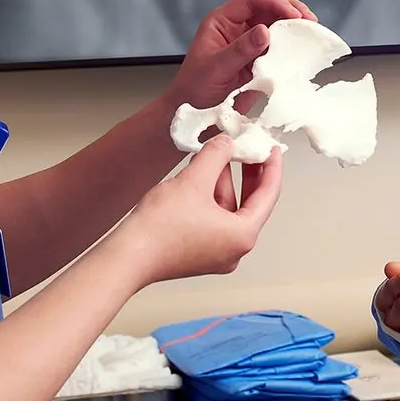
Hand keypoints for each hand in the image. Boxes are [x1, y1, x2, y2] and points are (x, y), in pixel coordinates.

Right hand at [121, 136, 282, 282]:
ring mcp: (217, 254)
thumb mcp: (194, 179)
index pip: (268, 195)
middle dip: (246, 173)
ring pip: (228, 209)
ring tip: (213, 156)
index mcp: (242, 235)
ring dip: (223, 182)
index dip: (271, 167)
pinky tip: (199, 177)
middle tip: (247, 149)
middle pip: (250, 203)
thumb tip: (226, 143)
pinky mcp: (199, 253)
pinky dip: (210, 197)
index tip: (272, 149)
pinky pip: (213, 219)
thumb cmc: (159, 228)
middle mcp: (235, 249)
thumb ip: (216, 156)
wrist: (126, 257)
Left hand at [169, 0, 316, 110]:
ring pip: (277, 25)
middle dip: (291, 10)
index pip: (252, 0)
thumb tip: (265, 31)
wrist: (193, 114)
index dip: (275, 3)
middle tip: (310, 21)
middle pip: (269, 7)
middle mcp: (237, 27)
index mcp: (222, 21)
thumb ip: (240, 50)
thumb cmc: (194, 90)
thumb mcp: (216, 69)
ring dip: (294, 27)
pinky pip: (279, 46)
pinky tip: (303, 50)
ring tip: (311, 34)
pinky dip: (292, 47)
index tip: (294, 15)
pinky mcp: (258, 58)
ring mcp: (248, 42)